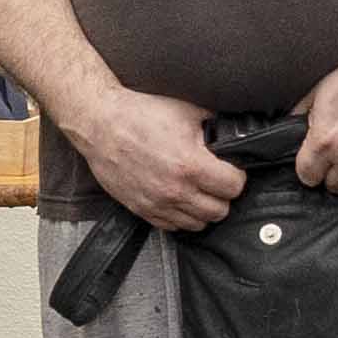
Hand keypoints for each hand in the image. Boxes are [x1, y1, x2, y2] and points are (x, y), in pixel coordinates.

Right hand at [68, 85, 240, 233]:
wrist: (100, 125)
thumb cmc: (140, 115)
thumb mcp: (186, 111)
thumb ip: (214, 125)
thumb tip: (234, 133)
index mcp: (190, 165)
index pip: (234, 187)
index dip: (237, 176)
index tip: (231, 169)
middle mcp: (175, 190)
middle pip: (220, 210)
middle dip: (223, 195)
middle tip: (217, 180)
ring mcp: (158, 203)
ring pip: (198, 224)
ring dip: (203, 208)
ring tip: (199, 190)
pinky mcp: (142, 209)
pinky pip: (173, 227)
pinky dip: (181, 216)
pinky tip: (180, 198)